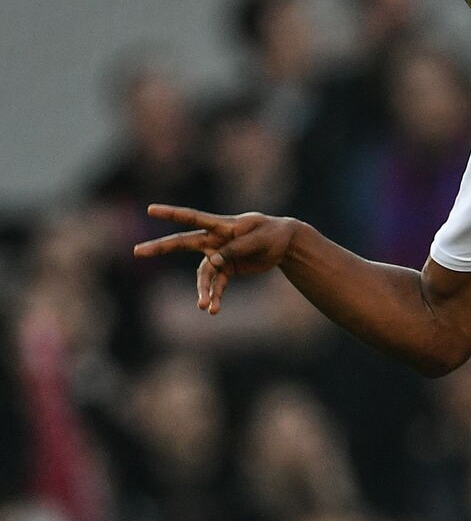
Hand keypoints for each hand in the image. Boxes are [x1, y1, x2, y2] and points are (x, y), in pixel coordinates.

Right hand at [133, 205, 297, 313]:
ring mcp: (219, 255)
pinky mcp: (227, 269)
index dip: (171, 213)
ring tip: (203, 306)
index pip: (192, 217)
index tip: (150, 210)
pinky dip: (215, 297)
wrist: (284, 244)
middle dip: (160, 247)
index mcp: (222, 225)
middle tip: (137, 252)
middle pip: (183, 243)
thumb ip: (236, 248)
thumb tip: (213, 261)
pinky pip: (217, 285)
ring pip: (203, 274)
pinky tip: (213, 310)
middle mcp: (215, 240)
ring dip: (203, 290)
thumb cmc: (271, 234)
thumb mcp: (258, 238)